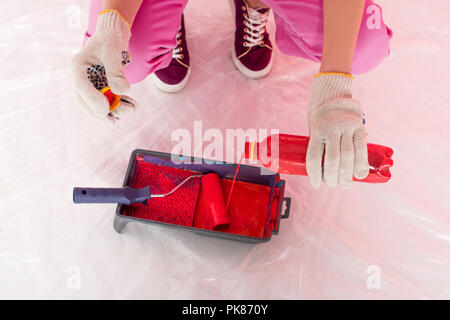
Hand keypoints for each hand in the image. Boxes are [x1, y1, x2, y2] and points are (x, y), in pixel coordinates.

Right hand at [70, 10, 136, 123]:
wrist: (113, 36)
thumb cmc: (110, 40)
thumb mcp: (113, 51)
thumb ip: (116, 71)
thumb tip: (121, 92)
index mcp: (77, 66)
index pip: (80, 85)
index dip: (91, 99)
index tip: (104, 110)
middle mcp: (81, 78)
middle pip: (85, 101)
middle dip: (101, 112)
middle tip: (114, 122)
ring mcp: (90, 85)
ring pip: (99, 104)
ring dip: (116, 110)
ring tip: (133, 109)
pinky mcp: (101, 89)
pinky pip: (109, 101)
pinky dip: (120, 104)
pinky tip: (133, 105)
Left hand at [306, 73, 368, 188]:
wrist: (332, 90)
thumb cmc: (319, 112)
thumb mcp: (312, 126)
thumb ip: (317, 144)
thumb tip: (320, 169)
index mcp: (316, 129)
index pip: (314, 157)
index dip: (314, 174)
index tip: (316, 184)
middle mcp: (332, 128)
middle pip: (333, 160)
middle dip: (333, 177)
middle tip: (332, 184)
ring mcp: (347, 127)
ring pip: (348, 156)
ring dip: (347, 175)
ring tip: (345, 184)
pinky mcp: (359, 127)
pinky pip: (362, 148)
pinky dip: (361, 164)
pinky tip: (359, 175)